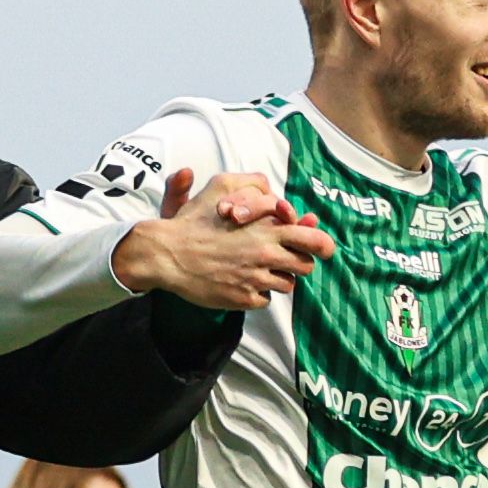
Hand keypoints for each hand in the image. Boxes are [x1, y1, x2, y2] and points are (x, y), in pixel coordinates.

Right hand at [114, 166, 328, 310]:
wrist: (166, 253)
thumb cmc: (194, 221)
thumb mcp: (221, 188)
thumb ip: (254, 187)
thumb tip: (279, 199)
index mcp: (267, 227)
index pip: (313, 239)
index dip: (321, 244)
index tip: (320, 248)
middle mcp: (266, 253)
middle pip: (306, 265)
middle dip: (300, 262)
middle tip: (287, 259)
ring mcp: (255, 278)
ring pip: (287, 284)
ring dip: (277, 278)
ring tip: (257, 269)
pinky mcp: (244, 298)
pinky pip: (265, 300)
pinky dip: (257, 293)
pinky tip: (241, 282)